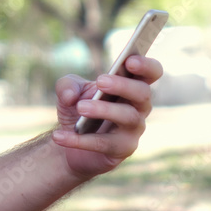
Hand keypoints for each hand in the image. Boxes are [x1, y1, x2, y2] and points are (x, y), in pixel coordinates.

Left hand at [51, 55, 162, 178]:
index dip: (146, 66)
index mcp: (131, 87)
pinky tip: (59, 136)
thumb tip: (71, 95)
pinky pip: (103, 143)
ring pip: (128, 117)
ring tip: (80, 107)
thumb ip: (67, 85)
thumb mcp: (68, 91)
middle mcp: (139, 108)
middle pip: (143, 94)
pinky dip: (79, 140)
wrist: (69, 142)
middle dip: (123, 85)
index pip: (151, 73)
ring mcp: (133, 130)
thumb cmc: (78, 109)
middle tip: (100, 81)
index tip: (130, 61)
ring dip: (103, 109)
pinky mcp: (121, 150)